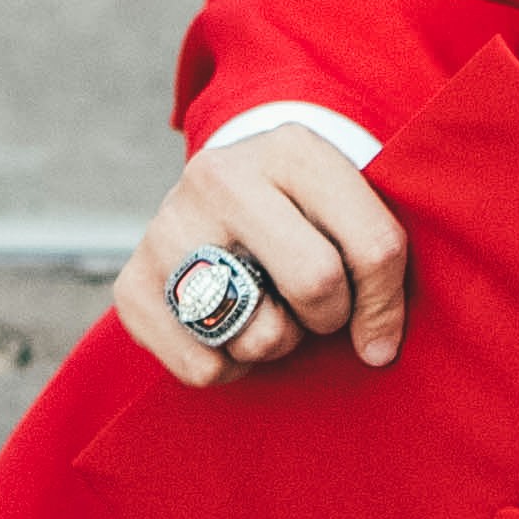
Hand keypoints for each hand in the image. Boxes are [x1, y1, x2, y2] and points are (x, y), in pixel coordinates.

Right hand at [112, 124, 407, 385]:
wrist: (220, 193)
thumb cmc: (303, 213)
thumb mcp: (348, 207)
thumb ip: (379, 263)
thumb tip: (377, 351)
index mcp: (291, 149)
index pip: (374, 247)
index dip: (386, 303)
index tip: (379, 325)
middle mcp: (220, 177)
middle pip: (316, 284)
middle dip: (331, 317)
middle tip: (317, 306)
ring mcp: (167, 228)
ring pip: (259, 335)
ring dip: (279, 342)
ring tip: (267, 306)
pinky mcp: (131, 284)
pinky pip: (205, 369)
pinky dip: (231, 367)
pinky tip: (228, 327)